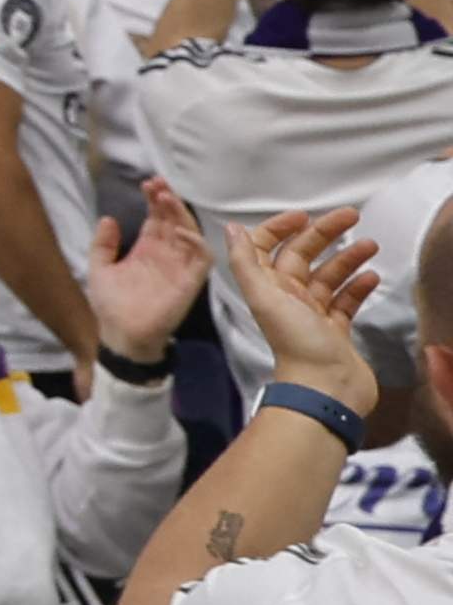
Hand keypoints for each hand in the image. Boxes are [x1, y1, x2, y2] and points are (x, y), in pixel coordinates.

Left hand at [93, 183, 212, 366]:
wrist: (120, 336)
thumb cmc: (111, 305)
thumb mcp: (99, 268)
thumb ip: (102, 244)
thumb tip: (107, 217)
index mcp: (146, 249)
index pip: (155, 217)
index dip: (154, 200)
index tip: (147, 183)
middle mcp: (166, 254)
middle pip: (173, 220)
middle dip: (168, 200)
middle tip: (159, 184)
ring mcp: (179, 266)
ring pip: (190, 233)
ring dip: (181, 215)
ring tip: (166, 199)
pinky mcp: (190, 281)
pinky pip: (202, 258)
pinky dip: (195, 242)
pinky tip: (178, 231)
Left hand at [222, 202, 382, 397]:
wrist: (325, 389)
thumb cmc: (296, 345)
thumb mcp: (265, 297)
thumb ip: (246, 262)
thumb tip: (231, 228)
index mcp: (267, 288)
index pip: (267, 248)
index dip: (281, 228)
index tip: (305, 215)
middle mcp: (287, 298)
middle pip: (303, 256)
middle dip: (325, 234)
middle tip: (352, 216)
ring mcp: (312, 315)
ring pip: (329, 277)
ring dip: (348, 258)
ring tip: (370, 245)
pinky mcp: (336, 331)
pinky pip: (346, 301)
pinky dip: (358, 287)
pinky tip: (372, 277)